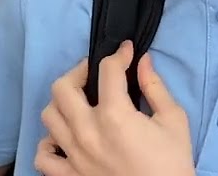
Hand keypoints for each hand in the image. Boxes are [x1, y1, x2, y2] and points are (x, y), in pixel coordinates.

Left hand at [34, 41, 193, 175]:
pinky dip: (49, 144)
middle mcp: (87, 132)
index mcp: (115, 115)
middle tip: (94, 74)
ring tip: (79, 103)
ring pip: (48, 116)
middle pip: (62, 88)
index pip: (107, 70)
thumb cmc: (172, 164)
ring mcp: (74, 156)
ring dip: (62, 104)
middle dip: (78, 72)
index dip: (119, 54)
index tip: (127, 52)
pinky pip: (43, 156)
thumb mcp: (174, 120)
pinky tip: (66, 138)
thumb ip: (155, 87)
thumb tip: (143, 62)